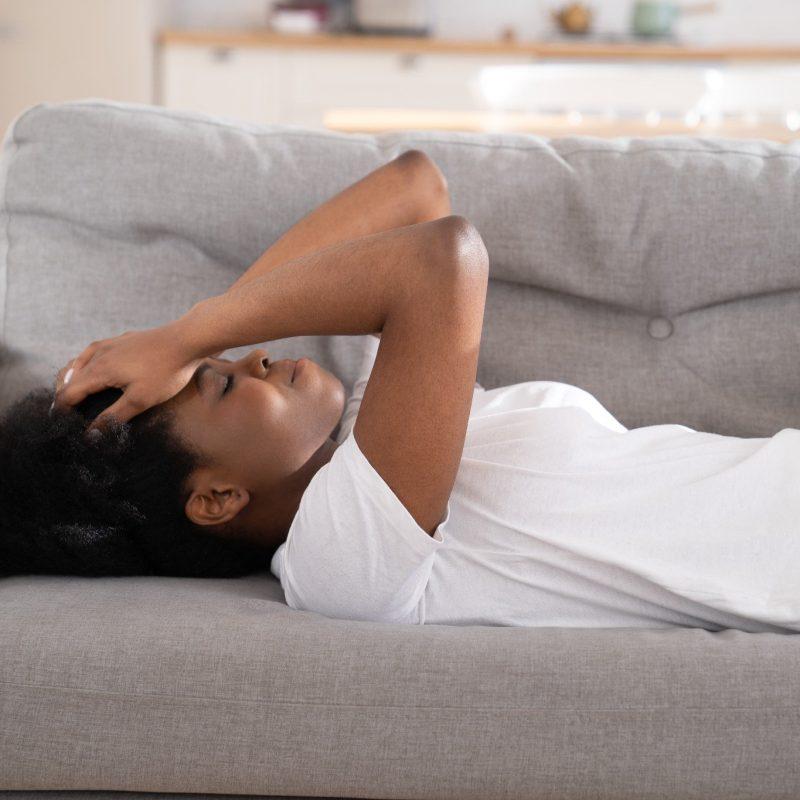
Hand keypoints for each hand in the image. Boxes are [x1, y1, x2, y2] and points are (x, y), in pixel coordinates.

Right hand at [53, 322, 204, 430]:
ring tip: (74, 395)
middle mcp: (98, 354)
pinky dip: (86, 365)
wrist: (187, 340)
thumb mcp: (140, 400)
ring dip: (72, 380)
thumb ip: (113, 417)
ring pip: (79, 362)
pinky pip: (93, 353)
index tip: (62, 426)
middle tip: (66, 415)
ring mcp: (110, 344)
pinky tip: (94, 369)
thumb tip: (90, 435)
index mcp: (98, 370)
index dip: (62, 412)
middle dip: (64, 396)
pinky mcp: (121, 339)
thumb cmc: (166, 371)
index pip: (68, 394)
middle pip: (69, 378)